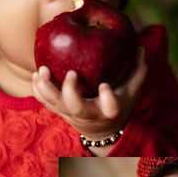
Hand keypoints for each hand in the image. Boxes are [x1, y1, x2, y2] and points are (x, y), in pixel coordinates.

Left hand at [31, 47, 146, 140]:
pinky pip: (44, 102)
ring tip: (43, 70)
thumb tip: (140, 47)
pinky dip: (38, 89)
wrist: (102, 129)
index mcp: (109, 110)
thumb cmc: (119, 103)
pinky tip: (37, 74)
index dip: (108, 98)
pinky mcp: (59, 111)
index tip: (106, 86)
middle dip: (70, 92)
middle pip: (76, 107)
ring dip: (47, 88)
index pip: (111, 107)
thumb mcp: (132, 90)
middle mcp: (89, 114)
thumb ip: (137, 69)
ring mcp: (71, 114)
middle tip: (71, 74)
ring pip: (55, 105)